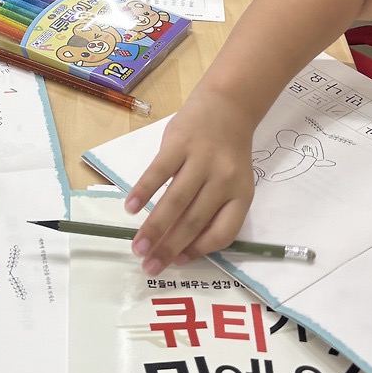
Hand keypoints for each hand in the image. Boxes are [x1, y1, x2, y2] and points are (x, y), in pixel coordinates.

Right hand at [126, 101, 256, 273]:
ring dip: (154, 228)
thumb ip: (212, 209)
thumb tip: (180, 243)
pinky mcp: (179, 144)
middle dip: (169, 248)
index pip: (223, 232)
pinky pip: (158, 173)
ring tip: (137, 247)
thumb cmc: (225, 152)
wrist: (227, 106)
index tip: (177, 262)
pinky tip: (130, 208)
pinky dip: (143, 192)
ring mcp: (201, 160)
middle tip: (149, 266)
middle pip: (194, 221)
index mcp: (241, 194)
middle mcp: (223, 180)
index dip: (200, 251)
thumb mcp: (231, 181)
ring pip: (175, 201)